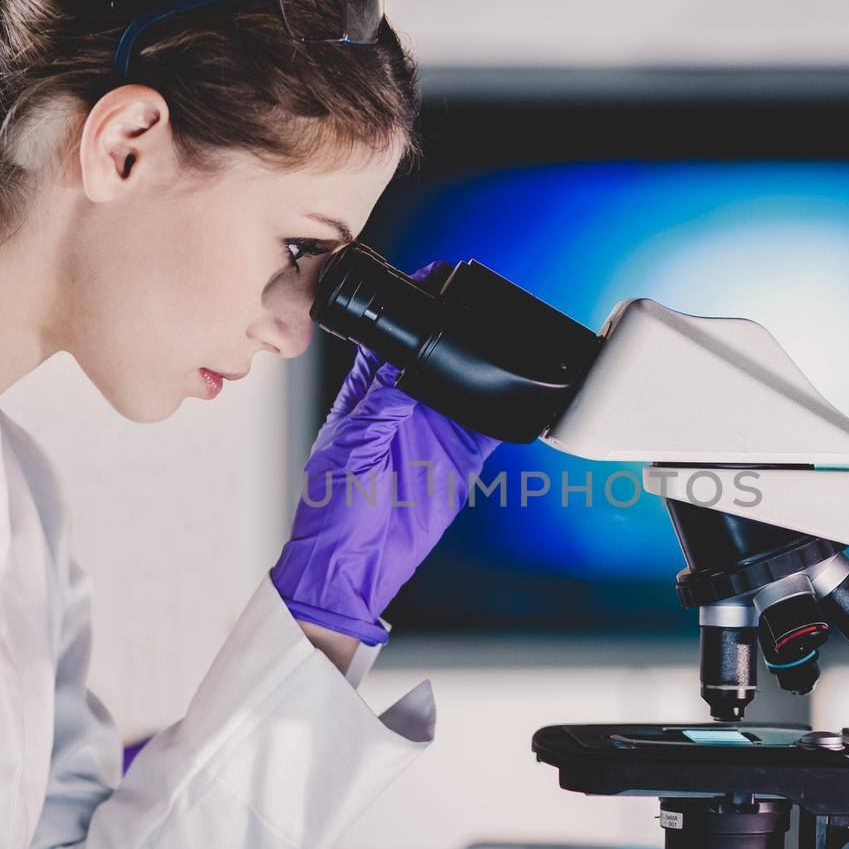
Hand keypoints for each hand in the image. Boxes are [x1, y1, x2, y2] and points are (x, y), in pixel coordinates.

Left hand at [270, 264, 501, 645]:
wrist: (354, 567)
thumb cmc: (330, 514)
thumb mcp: (347, 452)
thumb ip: (377, 409)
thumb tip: (402, 369)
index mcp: (366, 397)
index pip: (390, 339)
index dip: (410, 309)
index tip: (432, 281)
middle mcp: (403, 407)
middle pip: (435, 353)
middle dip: (455, 328)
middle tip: (478, 304)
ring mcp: (434, 430)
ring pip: (466, 383)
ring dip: (483, 366)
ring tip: (503, 342)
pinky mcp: (460, 458)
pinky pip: (490, 425)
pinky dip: (506, 409)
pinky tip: (518, 394)